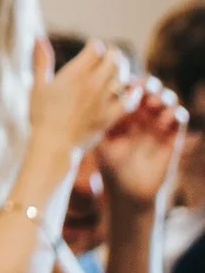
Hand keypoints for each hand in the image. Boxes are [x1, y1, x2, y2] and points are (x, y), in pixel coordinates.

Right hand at [28, 37, 134, 172]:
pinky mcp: (111, 116)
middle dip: (111, 53)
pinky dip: (132, 91)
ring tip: (117, 68)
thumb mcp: (38, 85)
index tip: (91, 47)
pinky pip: (130, 99)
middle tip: (109, 54)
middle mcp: (93, 84)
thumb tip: (37, 36)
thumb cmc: (42, 115)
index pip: (95, 49)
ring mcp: (105, 100)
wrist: (54, 146)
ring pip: (123, 76)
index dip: (94, 45)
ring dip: (121, 69)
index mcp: (75, 74)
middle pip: (113, 59)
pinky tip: (131, 88)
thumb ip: (41, 60)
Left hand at [96, 72, 187, 206]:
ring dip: (164, 96)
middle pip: (152, 88)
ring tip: (154, 103)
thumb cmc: (110, 162)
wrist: (128, 189)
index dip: (131, 82)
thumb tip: (91, 98)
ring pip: (168, 99)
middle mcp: (144, 113)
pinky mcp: (173, 136)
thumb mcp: (102, 138)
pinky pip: (180, 118)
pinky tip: (167, 117)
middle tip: (143, 89)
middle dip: (150, 85)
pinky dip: (176, 113)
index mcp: (126, 109)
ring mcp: (160, 123)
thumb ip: (100, 119)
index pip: (132, 87)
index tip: (126, 83)